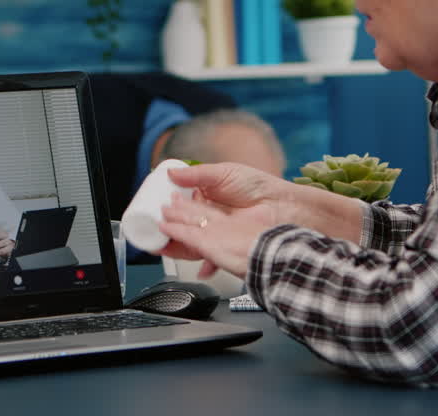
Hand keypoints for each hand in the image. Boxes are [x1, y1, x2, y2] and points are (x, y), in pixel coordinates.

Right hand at [156, 162, 294, 277]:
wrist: (282, 206)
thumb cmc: (257, 185)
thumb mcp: (224, 172)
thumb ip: (196, 175)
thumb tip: (171, 173)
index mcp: (208, 196)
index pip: (183, 204)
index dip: (169, 208)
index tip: (156, 210)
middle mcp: (212, 215)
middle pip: (185, 225)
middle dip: (169, 230)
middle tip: (155, 231)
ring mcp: (219, 232)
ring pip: (193, 241)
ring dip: (178, 246)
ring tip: (164, 247)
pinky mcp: (227, 246)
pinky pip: (210, 255)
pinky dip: (203, 263)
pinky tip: (197, 265)